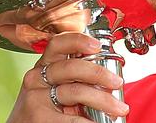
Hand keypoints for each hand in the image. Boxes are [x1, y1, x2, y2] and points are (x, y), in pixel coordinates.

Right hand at [7, 32, 129, 122]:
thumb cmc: (42, 109)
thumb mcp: (53, 87)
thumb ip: (74, 78)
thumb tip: (109, 77)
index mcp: (44, 65)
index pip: (58, 44)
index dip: (78, 40)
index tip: (97, 45)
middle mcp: (36, 77)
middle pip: (72, 67)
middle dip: (99, 73)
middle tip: (118, 82)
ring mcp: (36, 97)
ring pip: (76, 92)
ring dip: (103, 100)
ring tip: (119, 108)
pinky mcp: (38, 117)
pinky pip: (72, 119)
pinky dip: (89, 122)